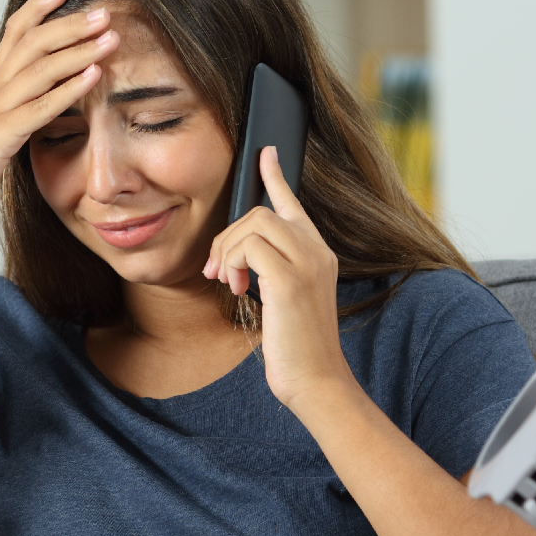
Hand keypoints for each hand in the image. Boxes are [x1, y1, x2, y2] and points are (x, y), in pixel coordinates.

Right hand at [0, 0, 117, 226]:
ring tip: (109, 38)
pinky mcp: (3, 134)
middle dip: (70, 24)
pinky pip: (40, 107)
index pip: (15, 33)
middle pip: (33, 43)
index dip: (38, 8)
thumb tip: (46, 98)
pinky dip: (70, 89)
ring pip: (40, 69)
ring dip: (78, 50)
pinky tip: (94, 77)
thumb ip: (18, 107)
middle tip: (104, 12)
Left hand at [202, 146, 355, 409]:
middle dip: (226, 237)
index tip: (264, 154)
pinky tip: (236, 288)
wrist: (316, 380)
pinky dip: (233, 263)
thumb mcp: (285, 301)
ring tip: (228, 282)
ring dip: (227, 251)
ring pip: (252, 224)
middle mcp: (317, 251)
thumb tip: (237, 258)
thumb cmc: (297, 347)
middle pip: (260, 212)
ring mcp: (307, 263)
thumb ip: (270, 271)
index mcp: (318, 253)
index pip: (294, 204)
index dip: (275, 176)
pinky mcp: (290, 279)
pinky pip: (249, 247)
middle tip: (217, 270)